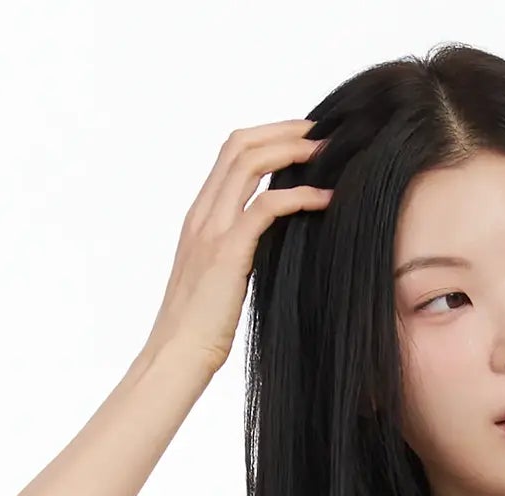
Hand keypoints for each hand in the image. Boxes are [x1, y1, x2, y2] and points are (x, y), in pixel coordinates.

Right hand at [143, 120, 334, 376]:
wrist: (177, 355)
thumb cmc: (200, 329)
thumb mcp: (220, 278)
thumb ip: (238, 250)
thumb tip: (272, 242)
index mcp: (198, 217)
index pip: (231, 153)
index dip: (268, 136)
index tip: (302, 139)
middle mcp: (202, 215)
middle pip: (240, 145)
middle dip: (283, 131)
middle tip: (321, 134)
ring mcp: (211, 230)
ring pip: (250, 163)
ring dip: (292, 151)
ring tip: (327, 155)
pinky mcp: (228, 253)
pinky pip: (266, 207)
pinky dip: (300, 196)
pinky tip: (326, 200)